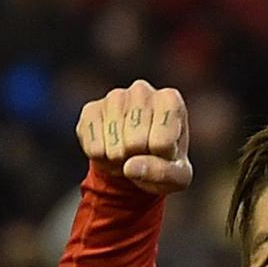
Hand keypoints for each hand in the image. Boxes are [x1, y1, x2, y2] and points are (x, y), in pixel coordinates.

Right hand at [76, 81, 191, 194]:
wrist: (134, 157)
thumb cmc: (163, 161)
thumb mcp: (176, 176)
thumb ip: (163, 173)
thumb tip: (130, 167)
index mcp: (170, 100)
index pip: (163, 143)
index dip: (160, 157)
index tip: (162, 150)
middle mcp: (142, 90)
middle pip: (137, 142)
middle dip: (137, 158)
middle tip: (140, 153)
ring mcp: (114, 97)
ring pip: (115, 145)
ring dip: (119, 160)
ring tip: (126, 153)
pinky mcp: (91, 110)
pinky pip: (94, 148)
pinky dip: (101, 159)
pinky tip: (108, 149)